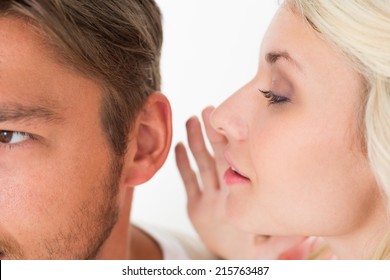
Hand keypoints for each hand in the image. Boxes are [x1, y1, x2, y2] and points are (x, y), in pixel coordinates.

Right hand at [175, 107, 331, 258]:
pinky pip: (188, 182)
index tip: (236, 121)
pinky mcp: (195, 207)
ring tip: (191, 120)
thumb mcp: (266, 249)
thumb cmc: (252, 253)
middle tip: (209, 110)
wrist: (232, 260)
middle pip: (218, 156)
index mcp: (242, 194)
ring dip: (195, 143)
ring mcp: (209, 197)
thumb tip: (306, 230)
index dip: (235, 143)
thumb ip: (281, 240)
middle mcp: (225, 191)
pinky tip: (178, 148)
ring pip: (201, 164)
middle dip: (213, 134)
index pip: (239, 163)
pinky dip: (182, 165)